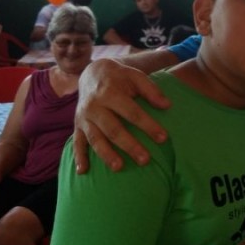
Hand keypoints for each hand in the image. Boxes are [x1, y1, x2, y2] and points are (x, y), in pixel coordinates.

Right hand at [72, 58, 170, 173]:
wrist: (92, 72)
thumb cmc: (120, 77)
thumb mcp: (136, 76)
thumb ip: (151, 90)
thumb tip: (167, 105)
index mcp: (110, 92)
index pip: (132, 112)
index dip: (148, 125)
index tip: (163, 138)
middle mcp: (94, 106)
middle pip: (113, 129)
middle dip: (129, 145)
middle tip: (145, 160)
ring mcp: (84, 117)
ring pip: (95, 138)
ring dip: (106, 154)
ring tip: (119, 167)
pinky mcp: (77, 125)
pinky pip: (76, 143)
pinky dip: (78, 157)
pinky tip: (82, 171)